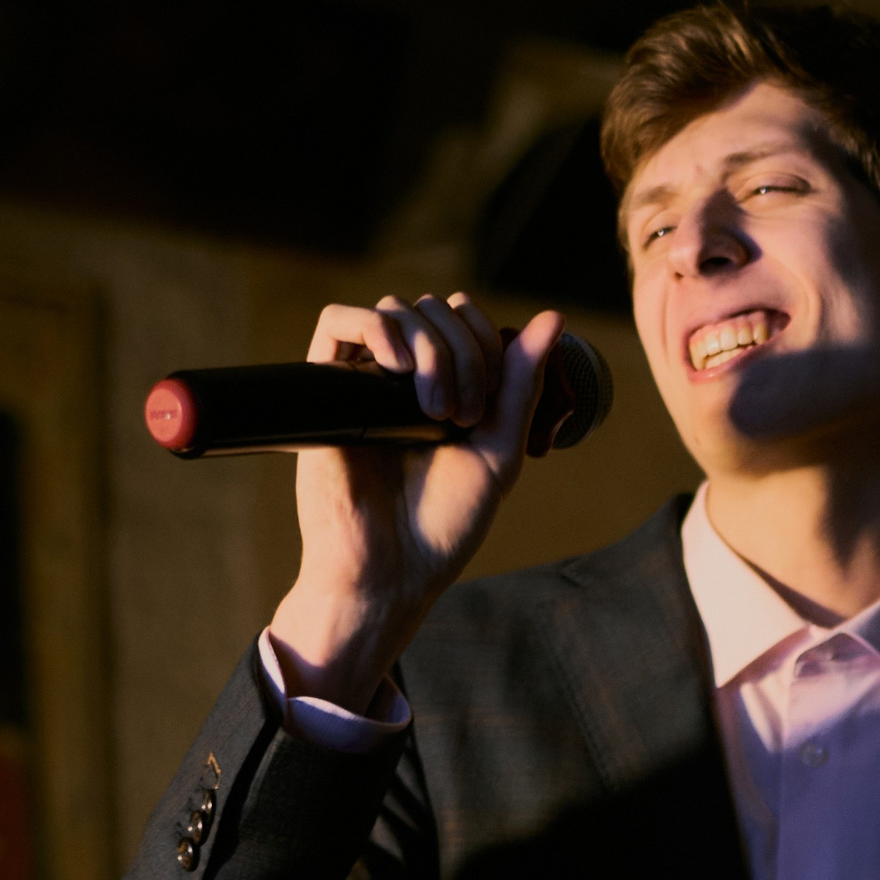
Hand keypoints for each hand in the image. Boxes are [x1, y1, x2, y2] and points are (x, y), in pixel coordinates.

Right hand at [270, 293, 564, 712]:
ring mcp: (364, 382)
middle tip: (462, 414)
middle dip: (461, 348)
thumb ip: (522, 384)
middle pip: (433, 309)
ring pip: (394, 309)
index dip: (485, 341)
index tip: (487, 404)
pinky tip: (396, 366)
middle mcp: (402, 379)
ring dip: (428, 346)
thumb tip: (554, 317)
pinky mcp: (326, 390)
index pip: (465, 320)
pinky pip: (337, 321)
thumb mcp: (499, 450)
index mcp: (445, 388)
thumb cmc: (443, 525)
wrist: (389, 570)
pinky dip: (373, 326)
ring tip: (433, 408)